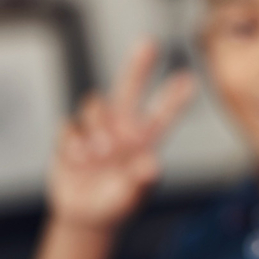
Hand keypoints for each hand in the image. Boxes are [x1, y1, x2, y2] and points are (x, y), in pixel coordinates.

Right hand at [48, 39, 195, 231]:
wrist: (85, 215)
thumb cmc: (116, 203)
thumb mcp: (132, 196)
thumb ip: (141, 181)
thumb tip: (152, 165)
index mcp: (143, 142)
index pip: (162, 115)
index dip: (175, 98)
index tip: (189, 79)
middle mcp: (121, 129)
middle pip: (129, 89)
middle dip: (139, 66)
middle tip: (149, 43)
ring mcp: (96, 130)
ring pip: (95, 104)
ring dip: (96, 126)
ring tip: (98, 154)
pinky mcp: (72, 136)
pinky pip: (70, 126)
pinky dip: (72, 142)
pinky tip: (77, 160)